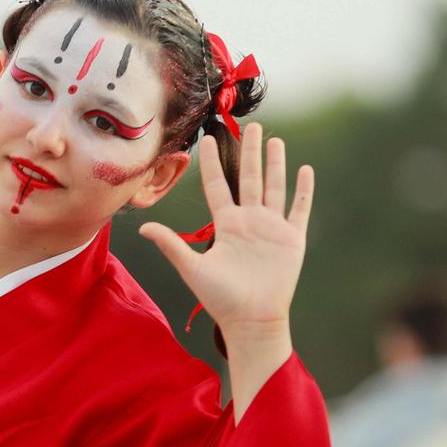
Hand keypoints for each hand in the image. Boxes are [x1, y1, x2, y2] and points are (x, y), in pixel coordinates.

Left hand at [137, 124, 312, 342]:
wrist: (251, 320)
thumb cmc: (221, 299)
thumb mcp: (192, 268)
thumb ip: (170, 245)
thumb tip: (141, 227)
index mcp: (226, 224)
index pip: (218, 185)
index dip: (213, 163)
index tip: (209, 139)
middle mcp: (249, 221)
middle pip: (249, 178)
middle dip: (249, 152)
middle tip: (250, 126)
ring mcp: (272, 228)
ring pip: (274, 187)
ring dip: (275, 164)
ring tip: (275, 140)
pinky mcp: (292, 238)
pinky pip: (299, 208)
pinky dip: (303, 189)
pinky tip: (304, 169)